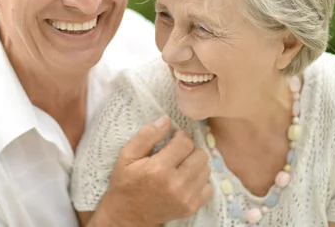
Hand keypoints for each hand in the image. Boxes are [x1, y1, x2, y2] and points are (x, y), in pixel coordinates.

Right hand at [98, 116, 212, 225]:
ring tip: (180, 166)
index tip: (173, 138)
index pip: (185, 142)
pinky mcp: (191, 208)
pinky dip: (199, 181)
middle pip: (200, 154)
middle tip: (177, 153)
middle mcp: (176, 184)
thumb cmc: (125, 182)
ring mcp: (186, 198)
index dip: (180, 136)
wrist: (127, 215)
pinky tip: (186, 179)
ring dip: (195, 164)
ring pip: (206, 169)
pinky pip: (208, 187)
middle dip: (189, 150)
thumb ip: (147, 135)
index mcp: (159, 169)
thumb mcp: (127, 155)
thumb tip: (166, 119)